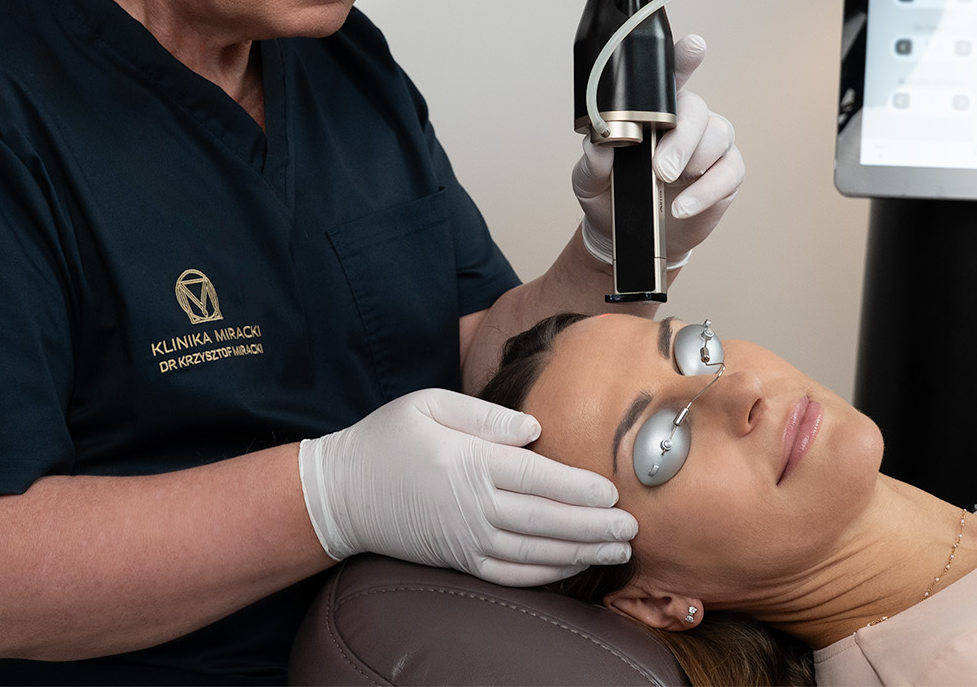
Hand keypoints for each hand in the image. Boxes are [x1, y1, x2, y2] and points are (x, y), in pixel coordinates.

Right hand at [298, 388, 637, 585]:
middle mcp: (473, 506)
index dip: (580, 488)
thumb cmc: (387, 439)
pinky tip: (573, 566)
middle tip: (633, 528)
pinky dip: (547, 573)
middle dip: (595, 526)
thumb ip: (484, 414)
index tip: (614, 492)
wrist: (342, 493)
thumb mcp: (428, 404)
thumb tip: (535, 430)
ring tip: (617, 550)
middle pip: (547, 519)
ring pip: (536, 552)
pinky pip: (511, 573)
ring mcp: (467, 539)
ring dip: (581, 552)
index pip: (538, 478)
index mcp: (469, 462)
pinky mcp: (460, 559)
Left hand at [573, 34, 744, 271]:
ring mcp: (710, 145)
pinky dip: (706, 191)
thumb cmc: (609, 195)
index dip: (684, 59)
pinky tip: (683, 206)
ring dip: (693, 161)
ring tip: (667, 185)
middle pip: (696, 109)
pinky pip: (729, 171)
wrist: (627, 235)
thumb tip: (597, 147)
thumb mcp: (588, 180)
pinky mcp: (726, 173)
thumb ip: (591, 162)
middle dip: (681, 138)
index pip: (669, 78)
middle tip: (660, 169)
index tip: (695, 47)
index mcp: (652, 110)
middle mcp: (686, 120)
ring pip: (718, 134)